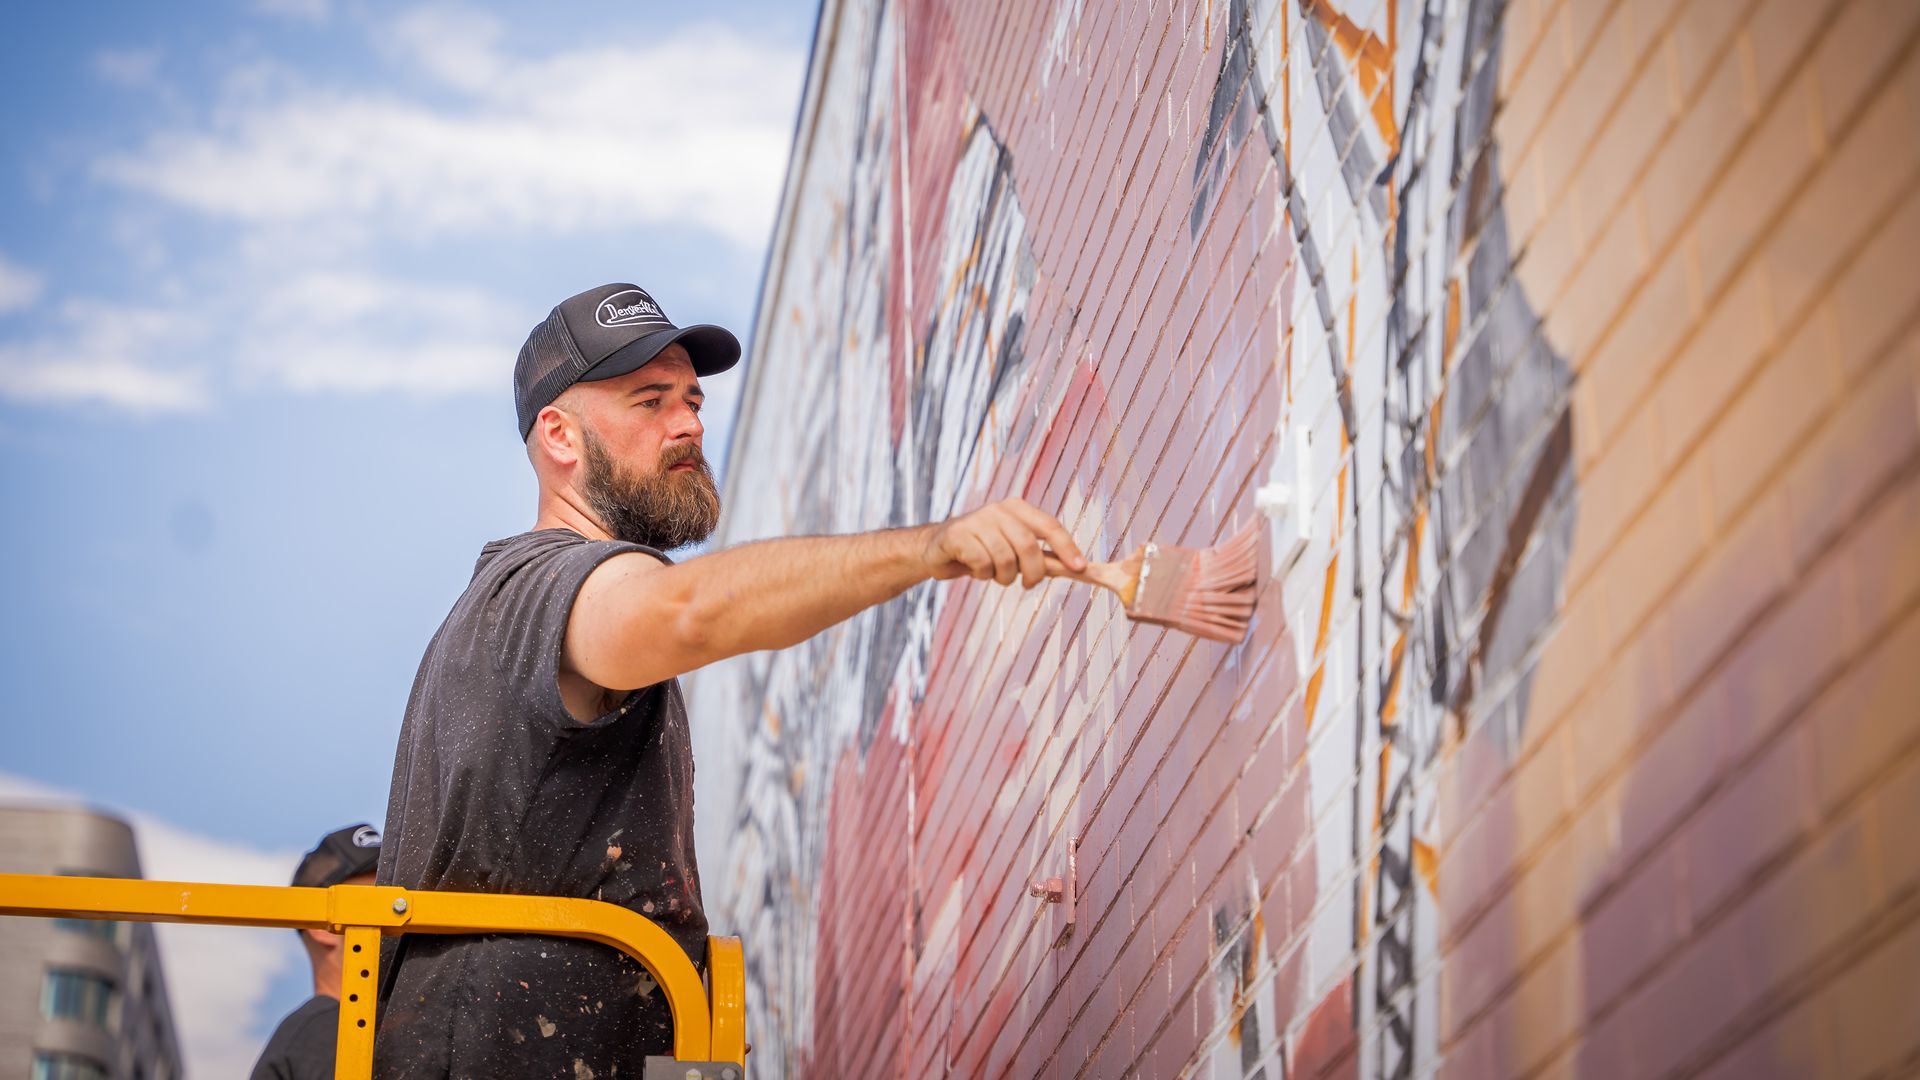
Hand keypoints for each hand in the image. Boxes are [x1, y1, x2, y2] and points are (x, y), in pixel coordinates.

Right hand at [923, 498, 1087, 586]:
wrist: (936, 549)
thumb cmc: (982, 550)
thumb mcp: (1014, 550)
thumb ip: (1041, 556)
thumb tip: (1076, 567)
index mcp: (1017, 508)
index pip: (1049, 526)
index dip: (1067, 547)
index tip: (1080, 567)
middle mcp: (999, 510)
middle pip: (1029, 546)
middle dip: (1033, 572)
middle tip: (1029, 584)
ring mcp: (977, 520)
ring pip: (1005, 559)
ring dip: (1003, 577)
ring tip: (994, 574)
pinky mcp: (958, 534)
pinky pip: (982, 563)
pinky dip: (982, 574)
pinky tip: (975, 569)